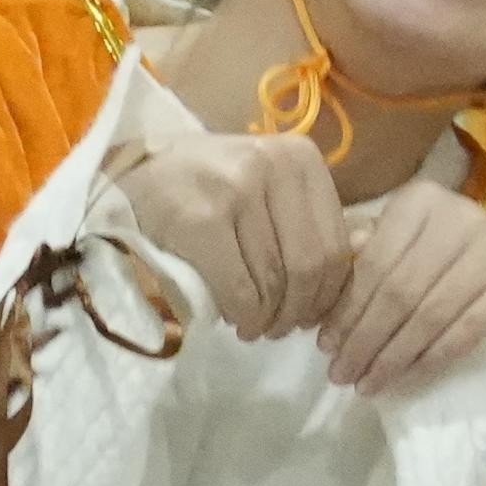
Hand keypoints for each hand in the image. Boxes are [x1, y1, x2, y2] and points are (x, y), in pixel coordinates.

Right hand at [110, 127, 350, 338]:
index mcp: (301, 157)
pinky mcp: (199, 220)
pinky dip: (243, 315)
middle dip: (299, 310)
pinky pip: (239, 288)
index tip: (312, 313)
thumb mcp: (266, 184)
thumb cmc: (206, 184)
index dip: (329, 291)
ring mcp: (235, 189)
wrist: (128, 173)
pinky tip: (235, 320)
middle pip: (310, 265)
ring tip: (256, 325)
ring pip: (275, 280)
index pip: (336, 242)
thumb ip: (306, 217)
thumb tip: (356, 268)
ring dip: (268, 317)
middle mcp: (274, 166)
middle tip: (282, 328)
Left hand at [316, 182, 485, 399]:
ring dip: (392, 357)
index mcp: (423, 201)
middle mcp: (464, 218)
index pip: (375, 261)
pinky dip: (431, 359)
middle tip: (341, 374)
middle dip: (365, 339)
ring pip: (429, 314)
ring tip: (366, 384)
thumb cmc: (438, 267)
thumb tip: (331, 271)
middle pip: (401, 290)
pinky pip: (464, 331)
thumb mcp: (396, 251)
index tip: (325, 347)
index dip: (347, 309)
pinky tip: (406, 378)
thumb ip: (362, 257)